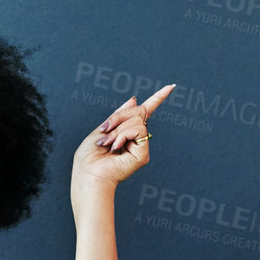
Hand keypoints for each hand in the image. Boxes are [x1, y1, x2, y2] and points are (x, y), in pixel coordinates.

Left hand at [70, 83, 173, 202]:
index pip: (145, 112)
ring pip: (137, 120)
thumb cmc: (90, 156)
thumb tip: (135, 99)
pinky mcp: (143, 154)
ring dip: (118, 129)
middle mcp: (136, 139)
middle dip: (118, 117)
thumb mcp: (103, 128)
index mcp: (126, 132)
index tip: (171, 87)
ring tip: (108, 144)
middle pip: (137, 111)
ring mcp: (141, 146)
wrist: (88, 173)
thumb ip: (119, 115)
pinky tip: (115, 148)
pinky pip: (137, 129)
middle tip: (104, 131)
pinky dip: (122, 135)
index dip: (158, 98)